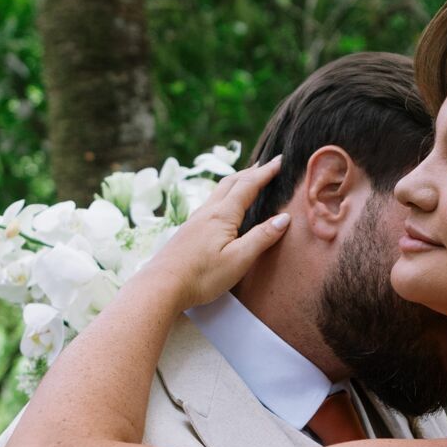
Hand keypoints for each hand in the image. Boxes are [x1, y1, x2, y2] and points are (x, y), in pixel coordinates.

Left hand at [144, 157, 288, 308]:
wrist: (162, 286)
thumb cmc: (202, 276)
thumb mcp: (239, 259)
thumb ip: (262, 237)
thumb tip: (284, 218)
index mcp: (222, 215)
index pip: (248, 186)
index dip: (265, 172)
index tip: (280, 160)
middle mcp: (207, 212)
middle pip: (231, 182)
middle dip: (251, 171)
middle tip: (268, 165)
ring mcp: (195, 220)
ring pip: (218, 191)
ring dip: (236, 181)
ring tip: (248, 179)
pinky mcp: (188, 231)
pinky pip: (210, 203)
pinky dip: (224, 195)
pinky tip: (223, 206)